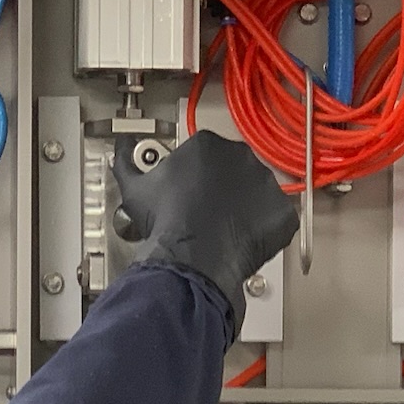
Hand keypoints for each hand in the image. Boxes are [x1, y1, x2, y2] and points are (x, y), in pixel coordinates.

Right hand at [112, 131, 297, 339]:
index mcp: (208, 144)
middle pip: (235, 168)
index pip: (207, 152)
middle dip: (224, 187)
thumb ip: (126, 162)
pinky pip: (278, 218)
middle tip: (208, 210)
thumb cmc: (167, 223)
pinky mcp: (282, 213)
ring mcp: (266, 185)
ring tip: (225, 227)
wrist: (192, 258)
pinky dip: (265, 228)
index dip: (197, 173)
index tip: (191, 189)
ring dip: (246, 206)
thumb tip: (120, 149)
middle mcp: (242, 158)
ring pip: (258, 191)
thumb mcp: (135, 188)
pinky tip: (244, 238)